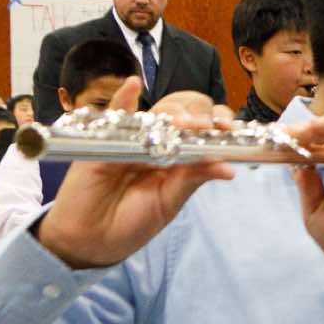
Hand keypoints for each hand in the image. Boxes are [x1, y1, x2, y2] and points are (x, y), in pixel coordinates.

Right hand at [35, 76, 235, 268]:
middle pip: (185, 114)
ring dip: (174, 112)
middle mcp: (159, 141)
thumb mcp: (169, 201)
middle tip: (207, 127)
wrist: (92, 239)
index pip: (205, 129)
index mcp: (180, 155)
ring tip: (185, 123)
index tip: (230, 129)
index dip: (219, 124)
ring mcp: (133, 137)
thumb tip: (229, 168)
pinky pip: (114, 113)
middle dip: (200, 115)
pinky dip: (123, 98)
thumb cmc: (132, 220)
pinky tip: (132, 85)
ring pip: (158, 112)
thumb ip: (194, 179)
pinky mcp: (104, 139)